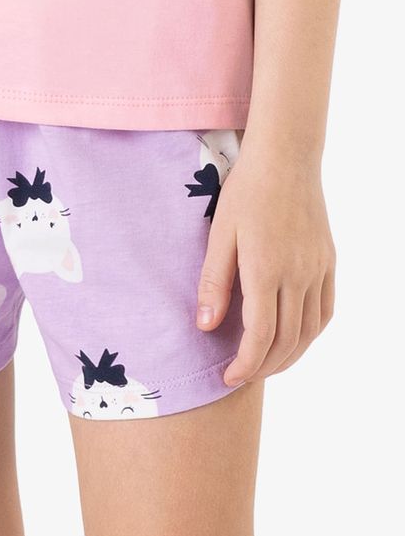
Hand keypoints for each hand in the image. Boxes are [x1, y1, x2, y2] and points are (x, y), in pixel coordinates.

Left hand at [196, 149, 335, 386]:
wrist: (286, 158)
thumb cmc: (245, 194)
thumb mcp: (218, 236)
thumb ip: (213, 283)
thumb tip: (206, 327)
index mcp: (266, 270)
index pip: (260, 336)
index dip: (245, 365)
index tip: (228, 378)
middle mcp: (298, 274)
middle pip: (286, 341)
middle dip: (263, 367)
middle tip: (240, 377)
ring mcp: (318, 269)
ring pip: (310, 331)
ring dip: (288, 357)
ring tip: (264, 366)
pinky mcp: (328, 262)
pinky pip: (325, 311)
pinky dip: (310, 335)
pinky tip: (293, 341)